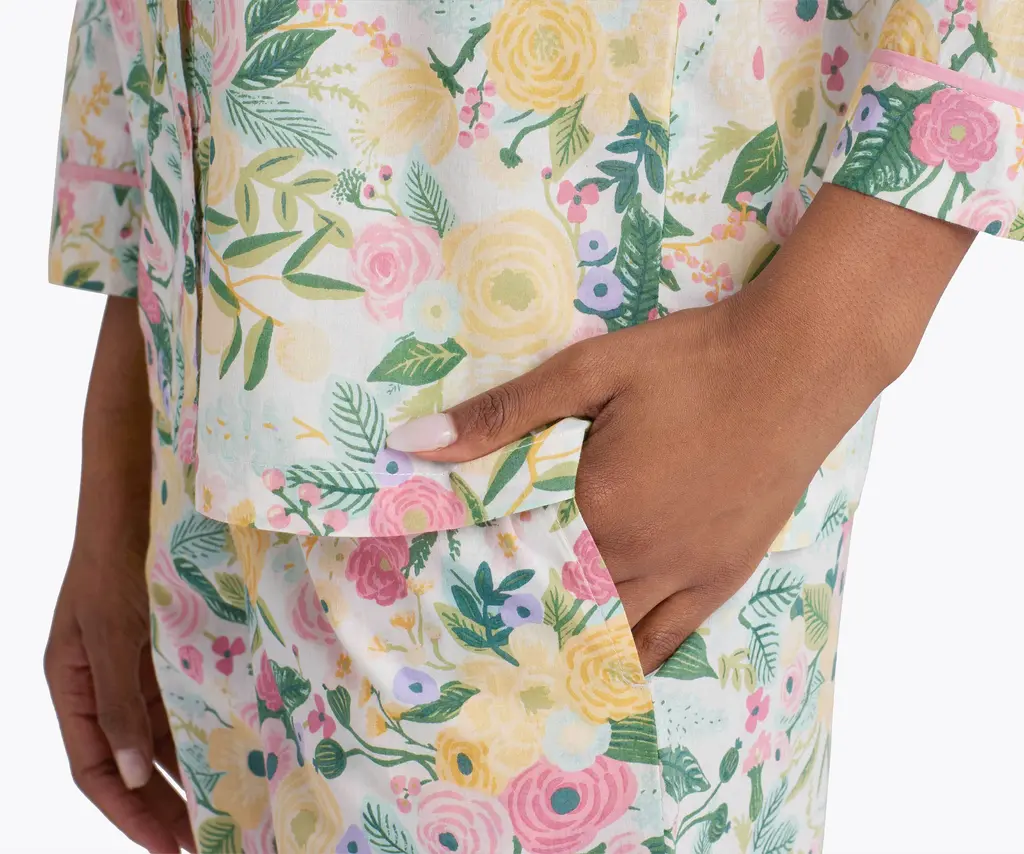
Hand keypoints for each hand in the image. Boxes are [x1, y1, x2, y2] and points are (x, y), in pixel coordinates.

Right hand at [45, 541, 194, 852]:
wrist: (134, 505)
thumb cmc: (113, 563)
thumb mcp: (111, 634)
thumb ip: (120, 703)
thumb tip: (135, 774)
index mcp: (70, 687)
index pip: (96, 769)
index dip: (127, 813)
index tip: (167, 847)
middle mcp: (99, 686)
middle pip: (127, 762)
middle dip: (158, 807)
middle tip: (200, 844)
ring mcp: (131, 669)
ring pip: (155, 737)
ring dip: (181, 775)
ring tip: (216, 811)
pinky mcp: (161, 652)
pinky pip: (176, 704)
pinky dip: (195, 732)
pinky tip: (223, 753)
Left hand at [387, 186, 973, 672]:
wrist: (797, 364)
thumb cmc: (691, 360)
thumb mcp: (590, 371)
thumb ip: (502, 413)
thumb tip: (415, 442)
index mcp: (596, 505)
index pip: (513, 557)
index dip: (475, 571)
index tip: (439, 587)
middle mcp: (637, 555)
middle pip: (557, 604)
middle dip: (514, 616)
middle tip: (475, 629)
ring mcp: (685, 574)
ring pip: (608, 633)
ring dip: (566, 643)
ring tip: (528, 654)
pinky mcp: (723, 577)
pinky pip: (668, 639)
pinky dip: (630, 656)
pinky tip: (604, 666)